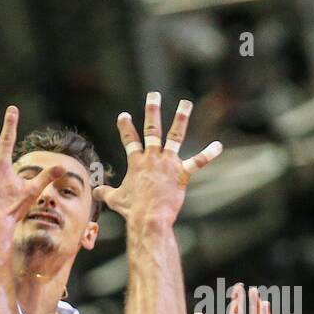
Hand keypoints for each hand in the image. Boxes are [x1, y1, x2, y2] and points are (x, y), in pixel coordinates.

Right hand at [93, 93, 221, 224]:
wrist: (148, 218)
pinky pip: (197, 162)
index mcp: (136, 162)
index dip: (125, 127)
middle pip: (151, 129)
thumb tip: (95, 192)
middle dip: (152, 111)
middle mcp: (152, 158)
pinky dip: (208, 154)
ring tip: (185, 104)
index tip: (124, 116)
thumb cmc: (132, 210)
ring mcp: (167, 164)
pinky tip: (218, 146)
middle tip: (154, 95)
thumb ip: (105, 193)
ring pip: (174, 136)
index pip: (129, 140)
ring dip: (180, 119)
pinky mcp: (181, 174)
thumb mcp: (115, 200)